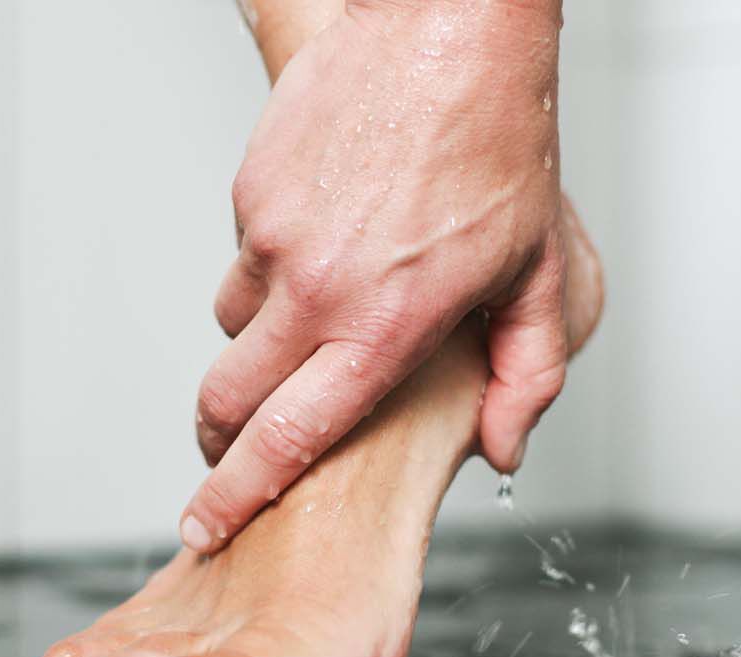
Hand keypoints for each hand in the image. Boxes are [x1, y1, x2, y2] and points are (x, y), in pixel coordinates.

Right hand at [180, 0, 590, 552]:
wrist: (447, 30)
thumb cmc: (497, 142)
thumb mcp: (536, 272)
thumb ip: (526, 376)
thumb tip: (502, 448)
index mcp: (384, 325)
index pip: (288, 438)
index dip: (237, 494)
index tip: (204, 524)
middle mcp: (317, 287)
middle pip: (227, 398)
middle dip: (220, 437)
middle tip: (231, 444)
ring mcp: (273, 235)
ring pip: (233, 322)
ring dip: (261, 339)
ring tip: (320, 307)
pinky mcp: (252, 189)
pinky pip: (244, 253)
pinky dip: (275, 263)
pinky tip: (327, 231)